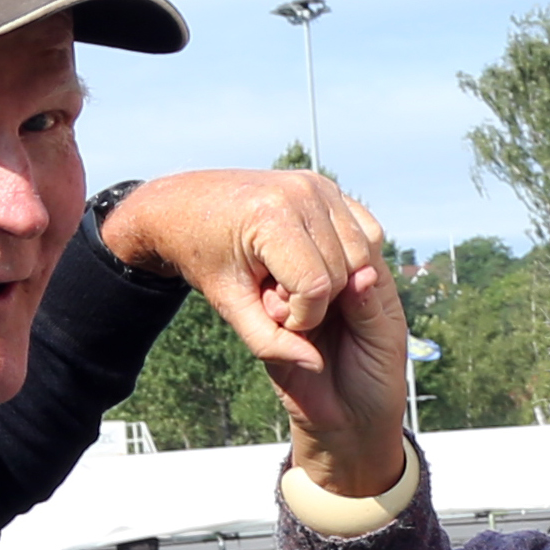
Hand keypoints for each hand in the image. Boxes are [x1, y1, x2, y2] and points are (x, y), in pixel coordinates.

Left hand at [100, 169, 410, 502]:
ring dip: (337, 282)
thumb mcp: (229, 306)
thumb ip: (269, 343)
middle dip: (319, 299)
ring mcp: (319, 185)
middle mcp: (303, 192)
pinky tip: (315, 263)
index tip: (271, 311)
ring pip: (360, 256)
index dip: (301, 315)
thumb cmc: (205, 257)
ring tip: (294, 280)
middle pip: (344, 273)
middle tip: (279, 295)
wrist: (183, 205)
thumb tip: (315, 364)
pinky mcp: (328, 185)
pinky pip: (366, 234)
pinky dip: (350, 258)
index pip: (317, 288)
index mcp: (272, 218)